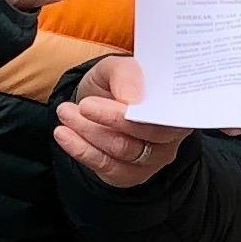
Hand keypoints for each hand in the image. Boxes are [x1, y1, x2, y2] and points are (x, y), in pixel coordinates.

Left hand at [54, 56, 203, 186]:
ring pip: (122, 150)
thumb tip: (130, 97)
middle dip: (107, 121)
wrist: (99, 103)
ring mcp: (152, 159)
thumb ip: (125, 75)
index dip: (132, 114)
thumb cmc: (117, 83)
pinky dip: (81, 150)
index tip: (96, 104)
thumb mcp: (117, 67)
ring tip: (65, 112)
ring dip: (88, 132)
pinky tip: (63, 134)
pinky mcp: (130, 174)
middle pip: (144, 136)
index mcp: (177, 106)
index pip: (165, 116)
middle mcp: (171, 136)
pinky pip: (106, 167)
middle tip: (81, 106)